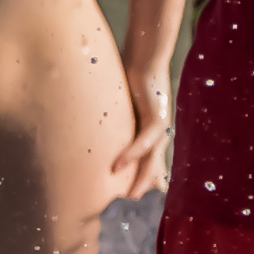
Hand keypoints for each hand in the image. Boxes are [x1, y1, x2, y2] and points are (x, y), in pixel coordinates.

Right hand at [104, 67, 173, 199]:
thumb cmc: (132, 69)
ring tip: (129, 195)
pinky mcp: (156, 116)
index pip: (151, 155)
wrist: (148, 54)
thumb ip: (115, 111)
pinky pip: (145, 141)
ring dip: (140, 177)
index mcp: (151, 126)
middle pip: (154, 163)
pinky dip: (131, 154)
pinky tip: (118, 166)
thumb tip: (92, 114)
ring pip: (152, 158)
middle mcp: (159, 129)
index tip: (140, 191)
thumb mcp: (124, 97)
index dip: (148, 174)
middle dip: (145, 183)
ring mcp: (160, 124)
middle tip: (133, 200)